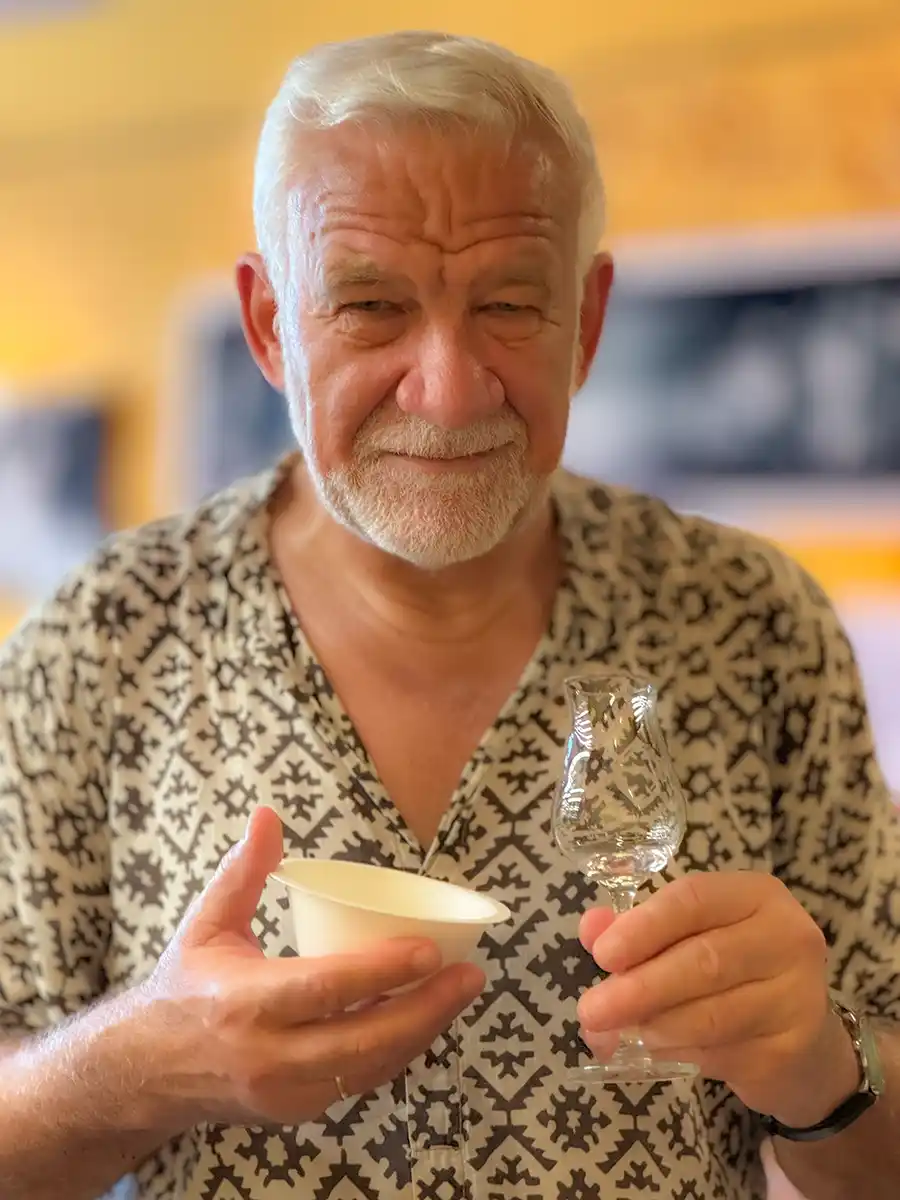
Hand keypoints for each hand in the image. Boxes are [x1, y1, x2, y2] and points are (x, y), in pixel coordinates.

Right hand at [134, 806, 484, 1130]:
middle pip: (364, 1040)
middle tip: (470, 975)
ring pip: (370, 1068)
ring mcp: (286, 1092)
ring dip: (421, 1032)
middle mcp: (268, 1056)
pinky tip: (424, 1018)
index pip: (326, 988)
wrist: (146, 1069)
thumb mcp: (206, 923)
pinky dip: (397, 1052)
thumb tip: (268, 814)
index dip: (382, 971)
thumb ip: (242, 871)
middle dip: (425, 1010)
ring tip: (460, 992)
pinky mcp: (298, 1109)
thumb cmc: (183, 985)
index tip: (429, 950)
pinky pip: (360, 1081)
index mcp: (245, 1003)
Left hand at [577, 872, 858, 1123]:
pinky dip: (677, 1054)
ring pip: (713, 1015)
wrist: (799, 1037)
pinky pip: (722, 1054)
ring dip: (654, 1026)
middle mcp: (788, 937)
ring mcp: (797, 996)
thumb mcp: (691, 935)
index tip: (602, 954)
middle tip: (592, 1009)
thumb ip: (639, 927)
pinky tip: (652, 1050)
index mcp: (757, 894)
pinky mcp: (791, 1049)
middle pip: (705, 960)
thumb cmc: (732, 970)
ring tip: (615, 1032)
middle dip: (640, 987)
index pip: (695, 899)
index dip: (644, 926)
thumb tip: (591, 928)